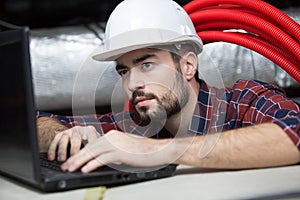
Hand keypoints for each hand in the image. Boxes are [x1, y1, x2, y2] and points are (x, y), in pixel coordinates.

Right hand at [48, 126, 99, 161]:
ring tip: (62, 160)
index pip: (91, 140)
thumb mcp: (96, 145)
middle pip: (76, 138)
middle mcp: (79, 129)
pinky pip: (55, 141)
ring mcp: (69, 131)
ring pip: (64, 139)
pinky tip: (51, 158)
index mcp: (91, 131)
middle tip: (73, 159)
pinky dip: (52, 150)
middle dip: (74, 150)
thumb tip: (94, 164)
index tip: (88, 161)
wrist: (80, 134)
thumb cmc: (91, 143)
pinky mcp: (60, 134)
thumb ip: (95, 152)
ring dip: (62, 150)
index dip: (90, 150)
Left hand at [60, 130, 174, 172]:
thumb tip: (102, 159)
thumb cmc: (144, 151)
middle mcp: (112, 137)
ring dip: (80, 161)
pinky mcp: (121, 152)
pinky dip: (92, 164)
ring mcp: (117, 143)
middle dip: (76, 157)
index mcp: (113, 135)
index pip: (92, 144)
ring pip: (93, 152)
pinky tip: (85, 169)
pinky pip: (103, 158)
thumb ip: (113, 151)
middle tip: (66, 165)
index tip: (72, 160)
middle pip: (90, 147)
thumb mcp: (125, 148)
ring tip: (70, 168)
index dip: (81, 153)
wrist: (158, 150)